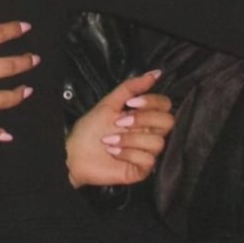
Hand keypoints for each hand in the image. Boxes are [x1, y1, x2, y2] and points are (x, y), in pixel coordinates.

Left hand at [65, 70, 173, 187]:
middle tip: (120, 123)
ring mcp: (146, 152)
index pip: (165, 105)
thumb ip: (131, 88)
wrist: (74, 154)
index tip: (131, 103)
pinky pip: (148, 160)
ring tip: (110, 140)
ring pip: (158, 142)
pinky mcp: (141, 169)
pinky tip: (113, 152)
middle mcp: (148, 133)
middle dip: (143, 120)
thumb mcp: (109, 104)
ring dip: (130, 139)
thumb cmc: (90, 130)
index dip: (152, 102)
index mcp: (143, 117)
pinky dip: (128, 154)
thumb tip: (154, 73)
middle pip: (168, 122)